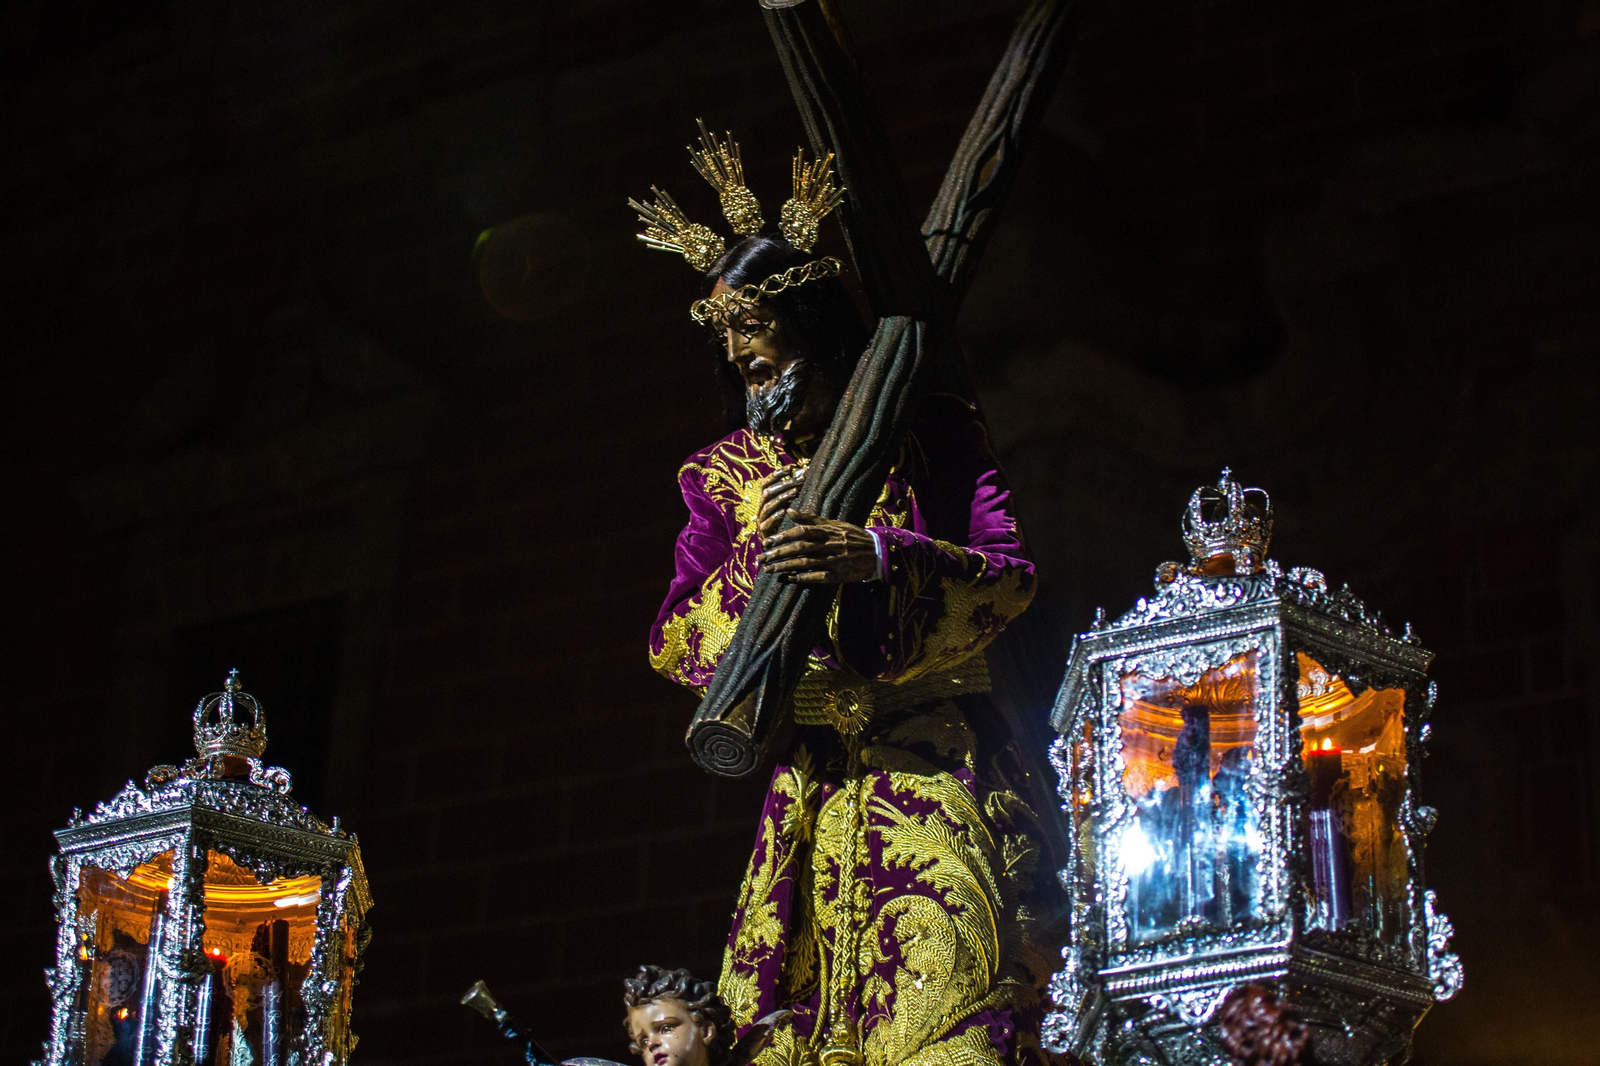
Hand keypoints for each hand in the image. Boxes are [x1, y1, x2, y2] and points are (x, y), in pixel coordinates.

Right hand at [758, 466, 806, 537]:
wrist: (772, 544)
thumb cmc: (780, 521)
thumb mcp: (784, 504)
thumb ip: (790, 491)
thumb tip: (803, 473)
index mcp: (764, 500)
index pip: (765, 482)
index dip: (777, 474)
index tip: (791, 466)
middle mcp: (760, 507)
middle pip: (768, 492)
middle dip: (784, 484)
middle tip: (799, 479)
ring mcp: (760, 519)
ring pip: (768, 506)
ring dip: (782, 498)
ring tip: (795, 492)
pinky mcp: (763, 532)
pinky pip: (766, 523)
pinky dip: (775, 517)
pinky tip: (784, 512)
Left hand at [758, 510, 877, 584]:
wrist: (877, 553)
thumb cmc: (852, 537)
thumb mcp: (834, 524)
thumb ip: (811, 519)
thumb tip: (789, 511)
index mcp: (828, 531)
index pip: (802, 532)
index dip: (783, 536)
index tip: (767, 541)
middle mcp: (830, 545)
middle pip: (800, 548)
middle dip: (779, 553)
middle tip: (762, 558)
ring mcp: (834, 561)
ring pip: (806, 563)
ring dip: (786, 567)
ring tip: (770, 569)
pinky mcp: (838, 575)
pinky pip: (818, 577)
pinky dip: (803, 578)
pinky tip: (790, 579)